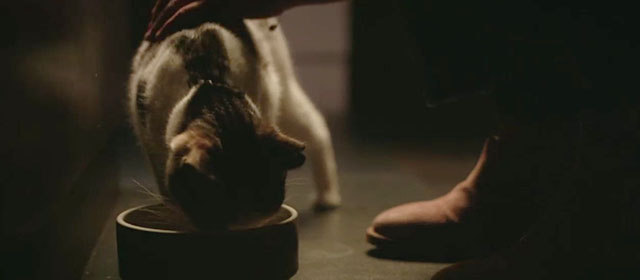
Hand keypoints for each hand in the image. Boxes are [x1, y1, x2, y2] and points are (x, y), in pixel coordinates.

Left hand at [145, 0, 344, 40]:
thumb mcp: (248, 3)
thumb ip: (233, 7)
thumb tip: (239, 18)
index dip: (164, 6)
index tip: (157, 22)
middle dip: (157, 14)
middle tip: (150, 32)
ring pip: (172, 4)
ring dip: (158, 21)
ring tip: (151, 37)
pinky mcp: (213, 2)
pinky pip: (184, 12)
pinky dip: (169, 23)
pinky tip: (161, 33)